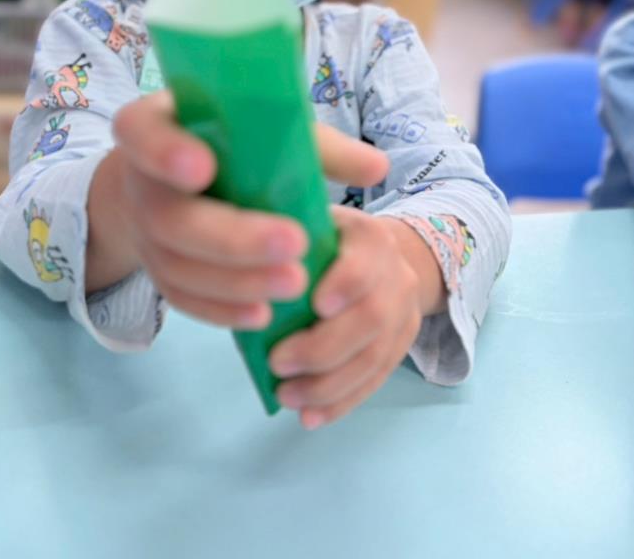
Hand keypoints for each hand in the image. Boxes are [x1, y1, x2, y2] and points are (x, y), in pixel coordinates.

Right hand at [86, 92, 387, 330]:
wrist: (174, 179)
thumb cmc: (229, 141)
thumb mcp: (264, 127)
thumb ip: (315, 146)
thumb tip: (377, 167)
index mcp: (157, 125)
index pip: (141, 131)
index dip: (166, 151)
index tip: (205, 168)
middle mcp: (141, 180)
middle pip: (169, 215)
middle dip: (231, 236)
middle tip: (293, 244)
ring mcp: (145, 229)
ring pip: (177, 263)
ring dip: (236, 280)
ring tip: (294, 284)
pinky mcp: (157, 269)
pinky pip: (181, 297)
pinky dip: (221, 310)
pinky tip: (264, 316)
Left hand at [269, 207, 445, 428]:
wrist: (382, 258)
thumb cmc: (328, 242)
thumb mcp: (311, 227)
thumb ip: (286, 249)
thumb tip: (243, 282)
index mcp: (368, 239)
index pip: (363, 264)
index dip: (343, 286)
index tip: (313, 306)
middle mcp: (394, 275)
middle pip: (371, 317)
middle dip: (322, 348)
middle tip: (278, 364)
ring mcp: (403, 314)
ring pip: (373, 357)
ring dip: (327, 386)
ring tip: (287, 397)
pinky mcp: (401, 346)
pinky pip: (374, 380)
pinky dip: (341, 402)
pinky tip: (311, 417)